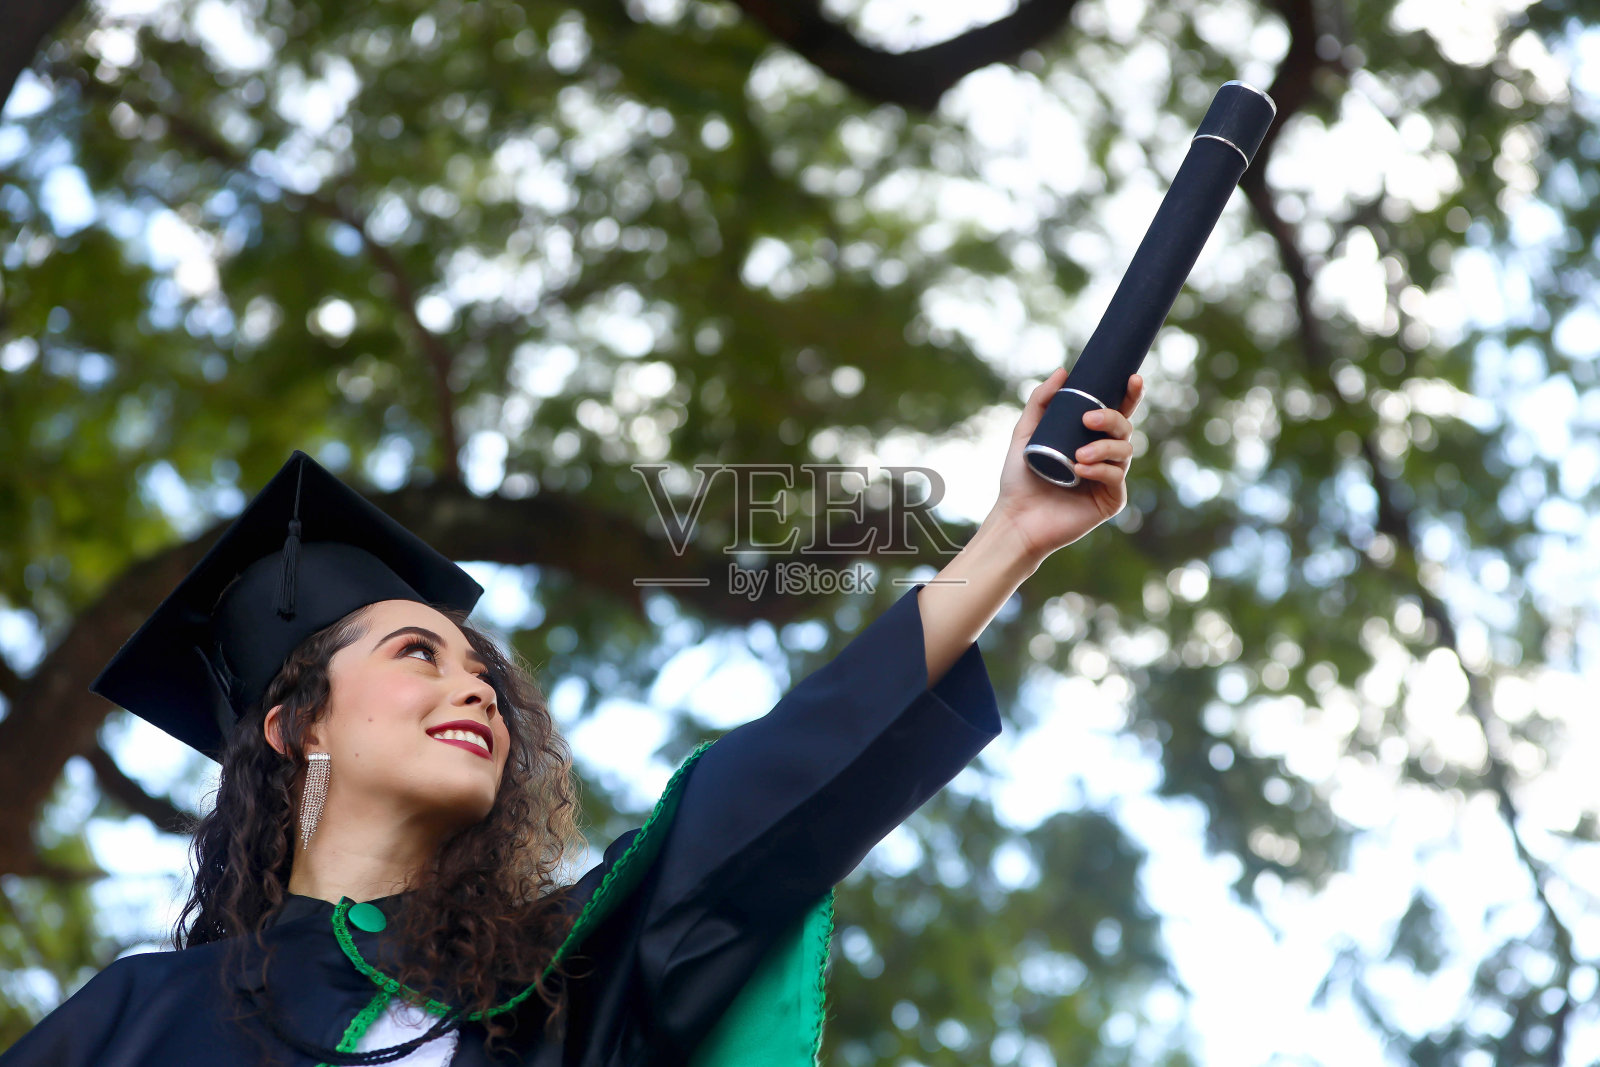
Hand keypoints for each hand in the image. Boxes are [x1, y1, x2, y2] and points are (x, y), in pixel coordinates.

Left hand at [988, 368, 1143, 564]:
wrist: (1015, 518)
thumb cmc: (1019, 479)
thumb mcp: (1026, 433)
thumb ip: (1041, 401)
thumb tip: (1063, 371)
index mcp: (1089, 438)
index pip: (1116, 412)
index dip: (1130, 395)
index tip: (1132, 378)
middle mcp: (1103, 456)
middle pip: (1125, 428)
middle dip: (1112, 419)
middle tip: (1089, 420)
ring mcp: (1109, 478)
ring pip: (1125, 451)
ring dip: (1104, 447)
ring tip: (1079, 455)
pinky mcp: (1111, 500)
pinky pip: (1116, 478)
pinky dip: (1101, 470)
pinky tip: (1082, 470)